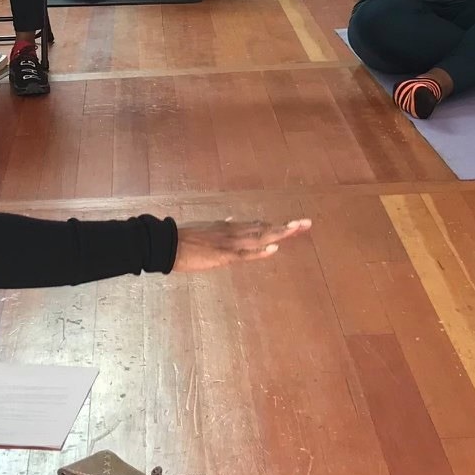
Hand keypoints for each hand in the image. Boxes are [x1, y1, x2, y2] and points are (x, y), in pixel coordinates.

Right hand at [175, 218, 311, 271]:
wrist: (168, 243)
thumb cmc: (184, 238)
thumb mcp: (206, 228)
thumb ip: (221, 225)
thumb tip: (231, 220)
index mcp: (229, 227)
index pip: (258, 225)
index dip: (276, 224)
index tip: (294, 224)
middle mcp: (233, 231)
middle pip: (265, 228)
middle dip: (286, 227)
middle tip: (306, 223)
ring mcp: (230, 242)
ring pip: (260, 236)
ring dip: (280, 233)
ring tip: (297, 228)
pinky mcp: (224, 254)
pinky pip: (246, 253)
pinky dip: (261, 250)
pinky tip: (274, 247)